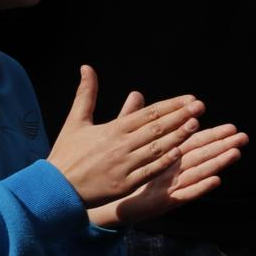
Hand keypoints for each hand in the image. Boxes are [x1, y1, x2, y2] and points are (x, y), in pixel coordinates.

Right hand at [46, 67, 204, 207]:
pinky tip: (180, 153)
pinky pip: (149, 171)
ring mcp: (124, 165)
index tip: (190, 99)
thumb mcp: (76, 121)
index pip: (147, 114)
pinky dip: (164, 162)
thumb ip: (86, 95)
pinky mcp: (125, 184)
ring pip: (156, 148)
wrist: (54, 187)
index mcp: (112, 130)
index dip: (170, 106)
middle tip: (200, 106)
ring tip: (196, 125)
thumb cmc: (67, 154)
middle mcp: (120, 145)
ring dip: (177, 136)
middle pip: (156, 128)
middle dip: (180, 116)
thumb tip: (86, 68)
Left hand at [91, 120, 246, 226]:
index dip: (212, 134)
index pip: (194, 141)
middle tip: (243, 137)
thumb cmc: (121, 171)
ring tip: (235, 153)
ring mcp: (172, 186)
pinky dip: (200, 187)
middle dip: (223, 146)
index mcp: (169, 156)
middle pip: (202, 155)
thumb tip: (136, 93)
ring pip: (199, 172)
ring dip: (218, 163)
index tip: (231, 126)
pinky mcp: (166, 201)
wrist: (107, 199)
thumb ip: (132, 119)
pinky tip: (216, 180)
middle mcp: (175, 171)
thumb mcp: (127, 142)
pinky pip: (186, 194)